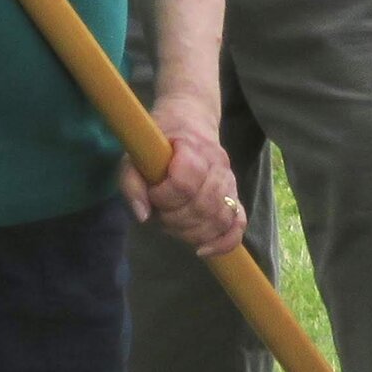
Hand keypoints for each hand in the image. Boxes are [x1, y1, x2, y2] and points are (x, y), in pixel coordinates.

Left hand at [119, 91, 246, 257]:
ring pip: (219, 219)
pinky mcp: (234, 196)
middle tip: (160, 212)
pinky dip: (224, 242)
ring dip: (192, 232)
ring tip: (174, 225)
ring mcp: (229, 181)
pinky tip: (203, 250)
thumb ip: (131, 182)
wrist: (189, 120)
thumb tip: (143, 216)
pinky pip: (239, 224)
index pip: (185, 182)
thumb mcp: (135, 153)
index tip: (152, 192)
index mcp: (192, 147)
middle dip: (175, 219)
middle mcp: (217, 165)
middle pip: (202, 206)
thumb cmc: (158, 140)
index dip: (164, 195)